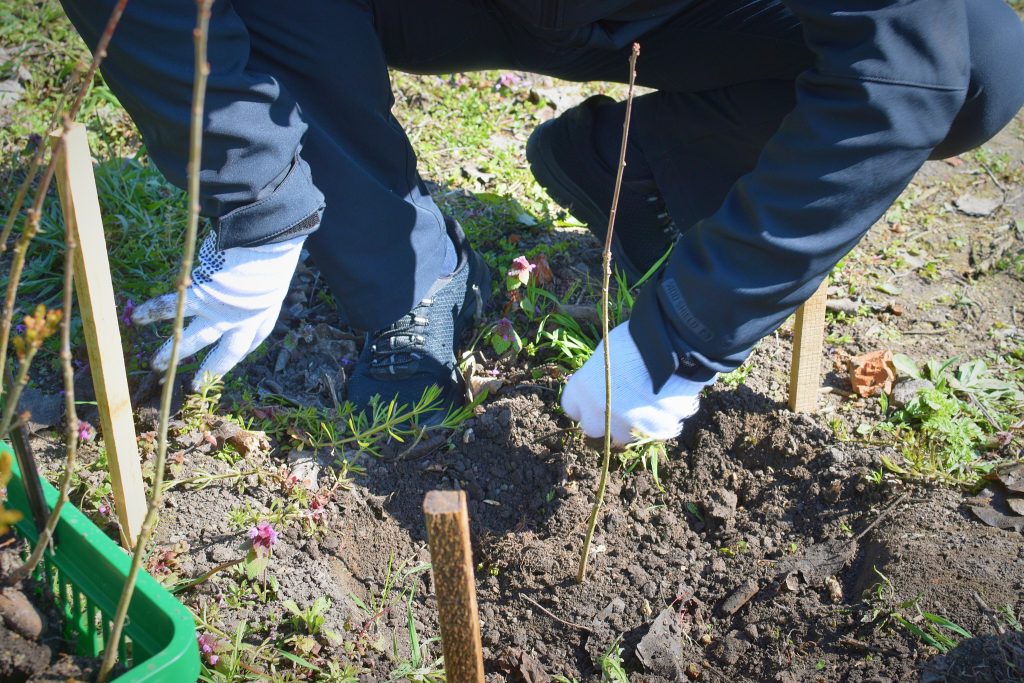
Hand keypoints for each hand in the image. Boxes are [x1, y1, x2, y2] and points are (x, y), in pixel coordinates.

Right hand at [133, 232, 304, 388]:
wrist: (267, 243)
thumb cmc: (275, 249)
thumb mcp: (275, 273)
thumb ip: (262, 281)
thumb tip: (254, 268)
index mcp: (264, 315)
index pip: (252, 340)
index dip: (241, 350)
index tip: (232, 359)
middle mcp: (243, 322)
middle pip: (226, 354)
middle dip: (208, 370)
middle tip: (193, 385)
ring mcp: (221, 313)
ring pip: (193, 338)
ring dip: (172, 352)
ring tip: (155, 365)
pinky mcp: (201, 299)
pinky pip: (172, 307)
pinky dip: (153, 311)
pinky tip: (136, 317)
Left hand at [561, 322, 714, 445]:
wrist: (670, 345)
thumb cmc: (635, 340)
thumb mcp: (607, 354)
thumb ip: (599, 376)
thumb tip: (602, 384)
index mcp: (582, 389)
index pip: (573, 408)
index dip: (585, 404)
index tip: (594, 398)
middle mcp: (600, 411)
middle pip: (594, 428)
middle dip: (604, 419)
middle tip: (622, 403)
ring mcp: (626, 424)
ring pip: (625, 433)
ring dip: (634, 422)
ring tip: (650, 400)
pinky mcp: (654, 430)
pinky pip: (656, 431)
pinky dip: (662, 420)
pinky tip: (669, 401)